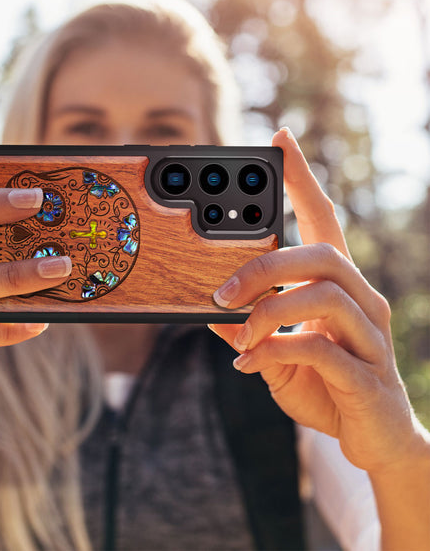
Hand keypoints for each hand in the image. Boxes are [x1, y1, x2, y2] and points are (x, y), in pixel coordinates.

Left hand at [209, 128, 426, 475]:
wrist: (374, 440)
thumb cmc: (324, 384)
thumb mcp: (274, 351)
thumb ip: (247, 327)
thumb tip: (206, 309)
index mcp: (338, 285)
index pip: (324, 219)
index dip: (303, 178)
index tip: (280, 139)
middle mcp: (362, 300)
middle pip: (322, 253)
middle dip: (265, 266)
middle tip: (220, 293)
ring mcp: (370, 336)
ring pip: (324, 294)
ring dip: (268, 311)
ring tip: (238, 334)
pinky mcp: (368, 375)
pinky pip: (321, 348)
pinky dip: (276, 350)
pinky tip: (251, 364)